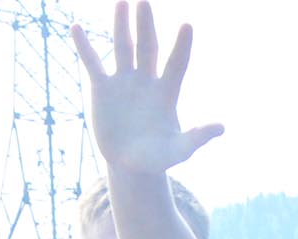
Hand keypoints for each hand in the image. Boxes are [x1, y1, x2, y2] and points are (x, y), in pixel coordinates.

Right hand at [71, 4, 223, 180]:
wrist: (131, 164)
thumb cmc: (158, 158)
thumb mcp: (178, 151)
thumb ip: (197, 138)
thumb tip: (221, 128)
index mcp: (167, 93)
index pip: (177, 64)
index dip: (182, 47)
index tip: (187, 26)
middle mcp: (146, 81)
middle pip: (148, 47)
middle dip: (146, 26)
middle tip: (144, 1)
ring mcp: (124, 81)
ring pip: (123, 47)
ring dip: (121, 26)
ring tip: (122, 3)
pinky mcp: (103, 88)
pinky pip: (93, 62)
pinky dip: (84, 46)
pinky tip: (76, 27)